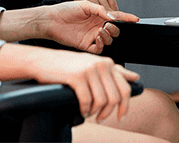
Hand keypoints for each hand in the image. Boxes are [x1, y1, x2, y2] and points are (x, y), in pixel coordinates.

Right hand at [0, 43, 139, 121]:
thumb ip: (114, 71)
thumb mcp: (94, 64)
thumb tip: (135, 77)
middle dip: (109, 112)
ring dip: (96, 113)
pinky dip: (85, 110)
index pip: (125, 88)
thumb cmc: (69, 65)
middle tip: (101, 118)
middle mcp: (102, 65)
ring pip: (102, 101)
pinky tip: (81, 111)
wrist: (43, 61)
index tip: (121, 117)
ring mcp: (90, 70)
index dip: (125, 106)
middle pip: (115, 97)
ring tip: (90, 114)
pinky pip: (87, 101)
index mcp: (108, 63)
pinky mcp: (77, 77)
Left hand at [43, 1, 138, 52]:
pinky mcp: (85, 45)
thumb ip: (100, 10)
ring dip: (108, 36)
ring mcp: (92, 36)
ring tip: (101, 30)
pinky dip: (101, 44)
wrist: (51, 20)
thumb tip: (112, 16)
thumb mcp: (84, 5)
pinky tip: (97, 38)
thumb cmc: (65, 10)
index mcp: (99, 15)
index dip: (126, 18)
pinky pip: (98, 49)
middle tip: (109, 25)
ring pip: (109, 40)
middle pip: (115, 31)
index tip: (135, 19)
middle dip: (116, 29)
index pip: (116, 17)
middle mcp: (97, 26)